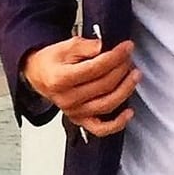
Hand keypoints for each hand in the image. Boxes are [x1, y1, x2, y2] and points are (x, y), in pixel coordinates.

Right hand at [22, 36, 140, 136]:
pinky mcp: (80, 121)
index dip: (115, 57)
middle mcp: (68, 99)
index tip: (126, 47)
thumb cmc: (52, 62)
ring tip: (134, 75)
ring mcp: (75, 112)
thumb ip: (85, 46)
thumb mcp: (64, 47)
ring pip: (107, 104)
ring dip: (126, 89)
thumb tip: (103, 47)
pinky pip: (101, 129)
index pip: (95, 68)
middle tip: (129, 58)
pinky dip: (118, 123)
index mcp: (60, 79)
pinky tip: (129, 112)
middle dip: (121, 69)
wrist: (39, 77)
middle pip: (104, 85)